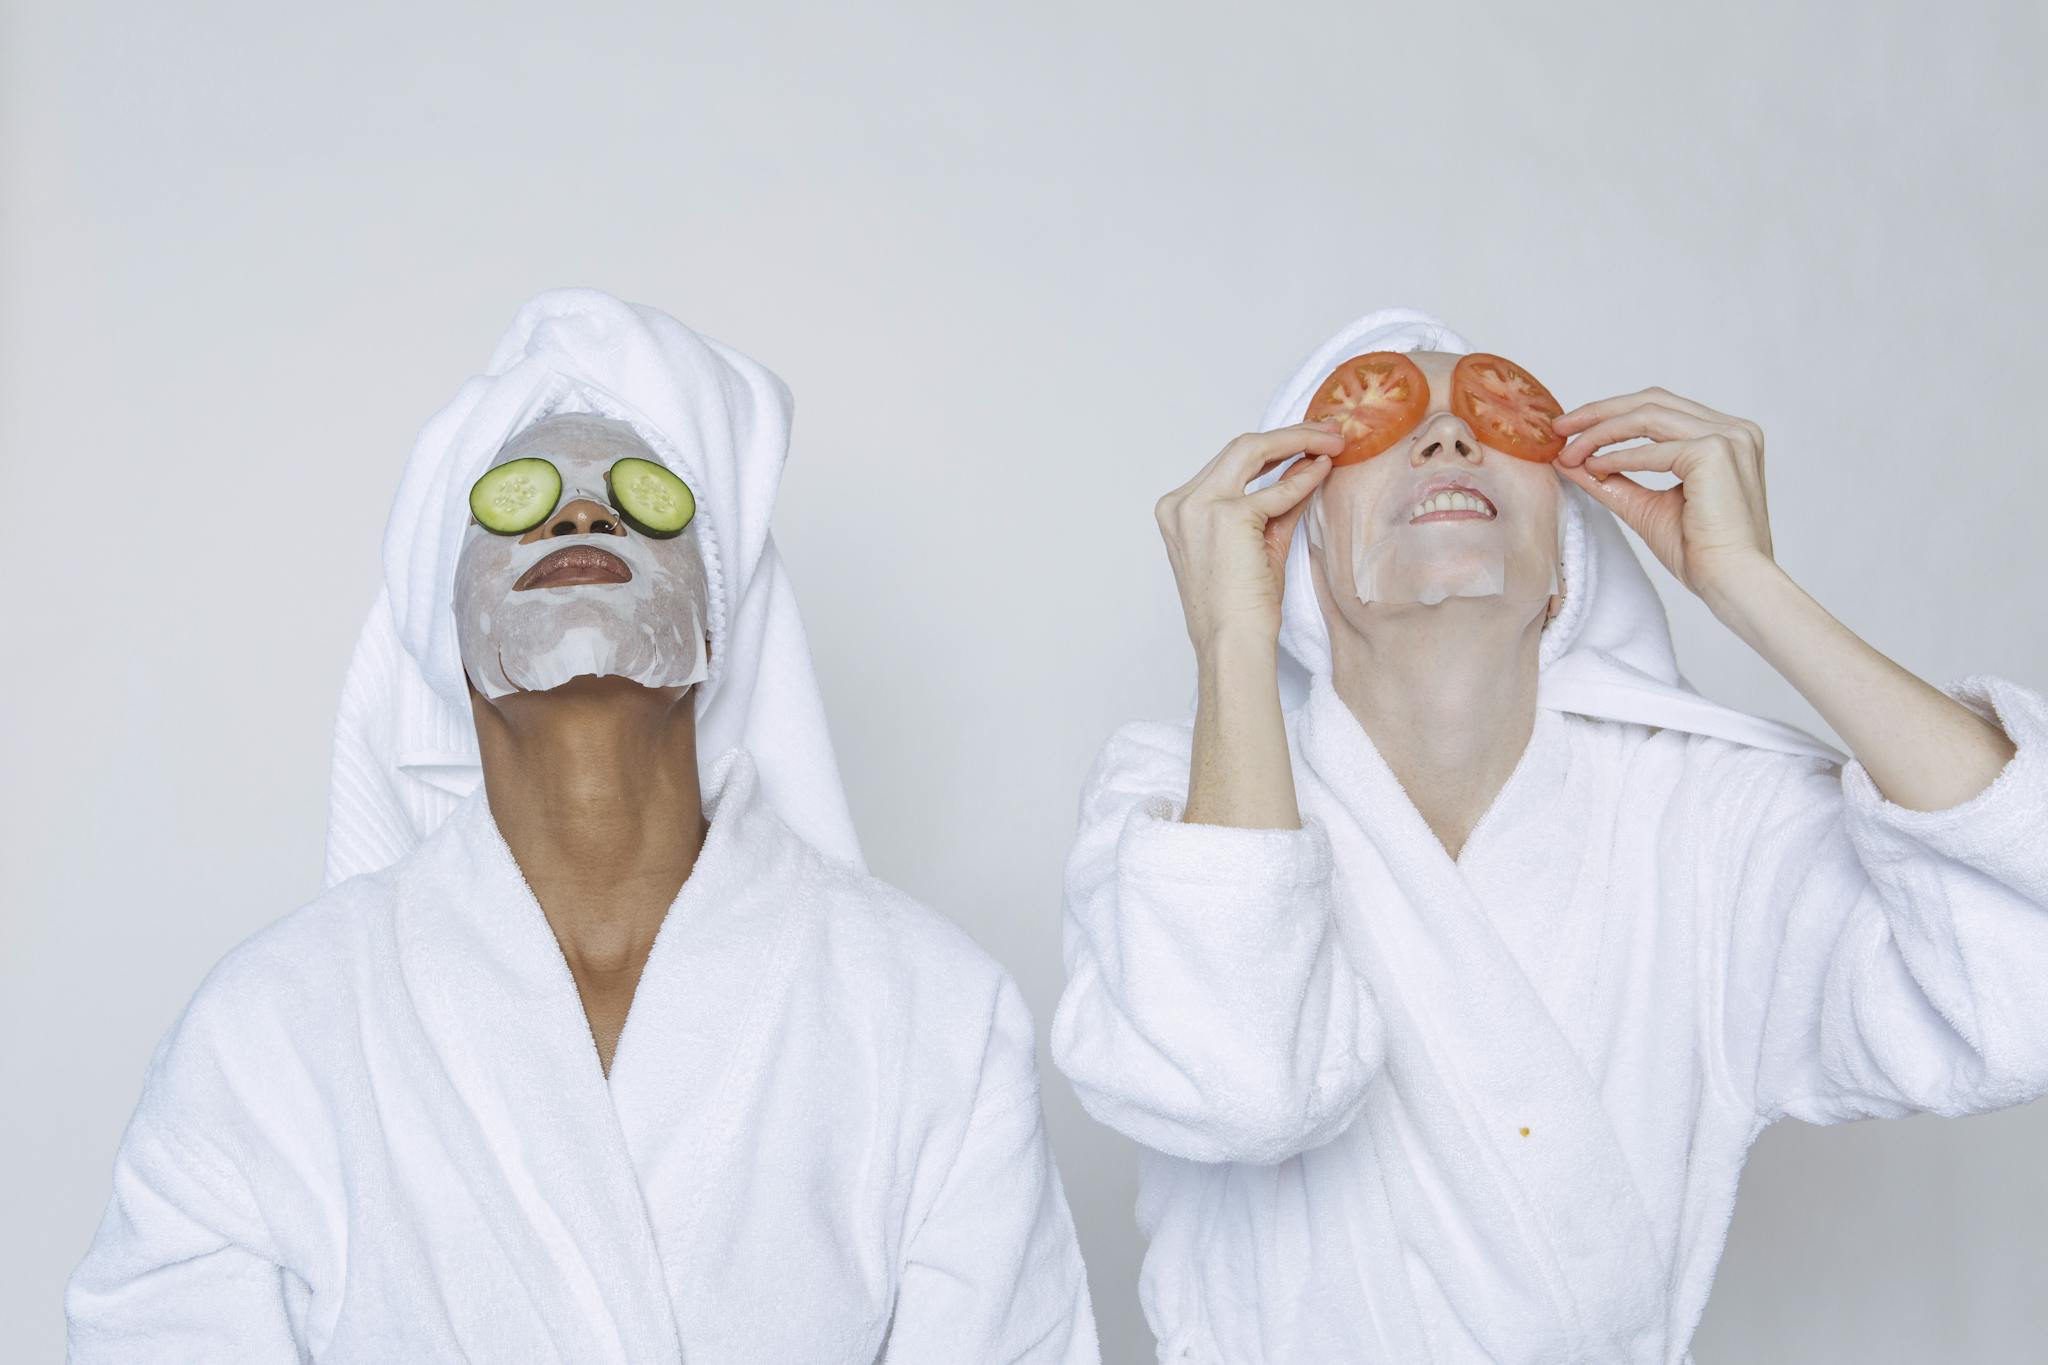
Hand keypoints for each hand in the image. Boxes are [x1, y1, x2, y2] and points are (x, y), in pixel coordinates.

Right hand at [1153, 423, 1342, 651]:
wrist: (1232, 644)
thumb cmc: (1241, 607)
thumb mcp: (1259, 543)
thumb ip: (1278, 504)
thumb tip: (1309, 468)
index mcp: (1179, 510)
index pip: (1229, 464)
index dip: (1272, 449)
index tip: (1305, 444)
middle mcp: (1181, 503)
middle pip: (1239, 447)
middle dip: (1289, 435)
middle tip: (1329, 431)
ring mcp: (1199, 507)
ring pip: (1252, 450)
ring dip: (1299, 440)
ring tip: (1333, 440)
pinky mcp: (1227, 516)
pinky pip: (1276, 490)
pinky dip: (1304, 478)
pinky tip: (1325, 469)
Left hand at [1551, 386, 1774, 598]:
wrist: (1732, 581)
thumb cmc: (1699, 551)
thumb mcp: (1644, 505)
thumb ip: (1611, 478)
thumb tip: (1569, 460)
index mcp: (1725, 437)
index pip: (1660, 408)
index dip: (1611, 414)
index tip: (1571, 429)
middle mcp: (1732, 430)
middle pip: (1652, 401)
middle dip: (1599, 412)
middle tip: (1559, 426)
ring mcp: (1728, 437)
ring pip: (1647, 415)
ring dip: (1600, 432)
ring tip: (1569, 451)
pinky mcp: (1715, 453)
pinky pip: (1652, 449)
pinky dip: (1617, 456)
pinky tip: (1593, 467)